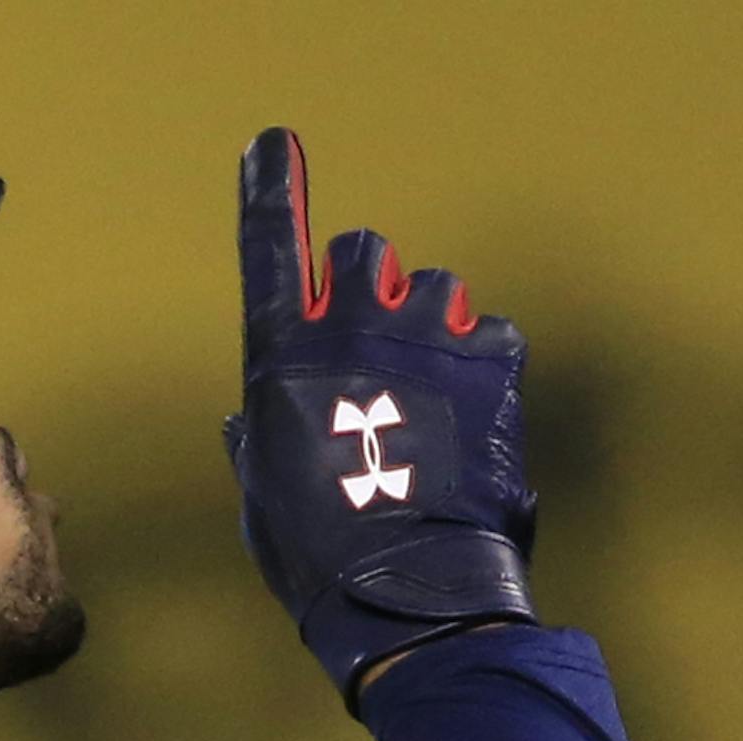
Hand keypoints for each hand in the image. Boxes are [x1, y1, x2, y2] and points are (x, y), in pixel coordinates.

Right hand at [226, 126, 537, 708]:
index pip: (269, 248)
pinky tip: (474, 425)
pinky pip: (490, 334)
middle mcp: (352, 324)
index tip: (275, 147)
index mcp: (283, 358)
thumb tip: (250, 415)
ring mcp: (427, 333)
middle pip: (365, 253)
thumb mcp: (265, 496)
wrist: (409, 592)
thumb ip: (260, 435)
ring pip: (436, 289)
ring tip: (434, 402)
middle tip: (382, 348)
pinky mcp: (492, 355)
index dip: (271, 194)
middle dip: (371, 288)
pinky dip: (483, 369)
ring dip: (433, 331)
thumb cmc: (322, 559)